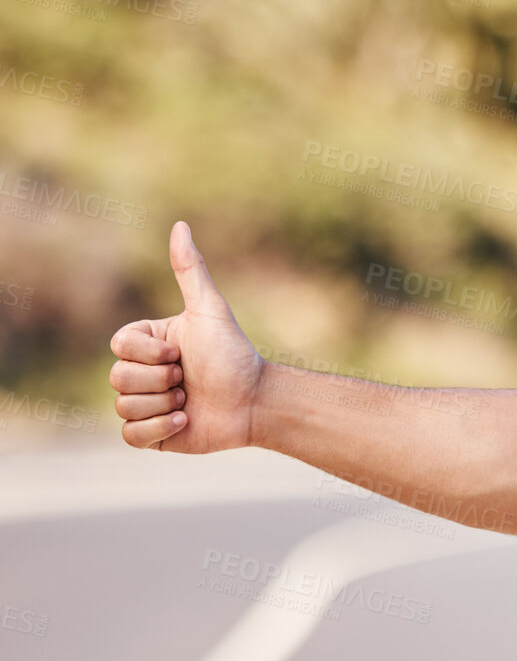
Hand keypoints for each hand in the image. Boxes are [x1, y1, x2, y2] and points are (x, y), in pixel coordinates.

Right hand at [108, 221, 264, 451]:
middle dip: (160, 380)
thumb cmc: (233, 355)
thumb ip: (191, 271)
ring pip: (123, 406)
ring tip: (190, 400)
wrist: (255, 401)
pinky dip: (157, 428)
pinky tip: (184, 420)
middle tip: (189, 379)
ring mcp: (145, 404)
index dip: (149, 354)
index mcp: (148, 343)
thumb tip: (180, 225)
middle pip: (118, 377)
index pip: (119, 346)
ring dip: (162, 404)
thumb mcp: (210, 310)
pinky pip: (129, 435)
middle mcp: (142, 372)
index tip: (181, 353)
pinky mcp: (151, 434)